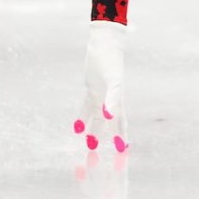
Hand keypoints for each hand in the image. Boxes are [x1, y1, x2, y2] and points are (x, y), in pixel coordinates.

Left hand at [74, 20, 127, 152]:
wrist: (105, 45)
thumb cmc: (111, 62)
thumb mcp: (113, 80)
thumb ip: (113, 98)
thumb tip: (109, 116)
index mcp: (118, 101)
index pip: (121, 124)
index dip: (121, 137)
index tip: (122, 151)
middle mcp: (110, 101)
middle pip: (108, 124)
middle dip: (105, 138)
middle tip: (101, 153)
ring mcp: (101, 95)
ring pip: (97, 118)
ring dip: (93, 131)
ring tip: (89, 144)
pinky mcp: (92, 89)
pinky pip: (87, 107)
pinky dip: (83, 117)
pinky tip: (77, 127)